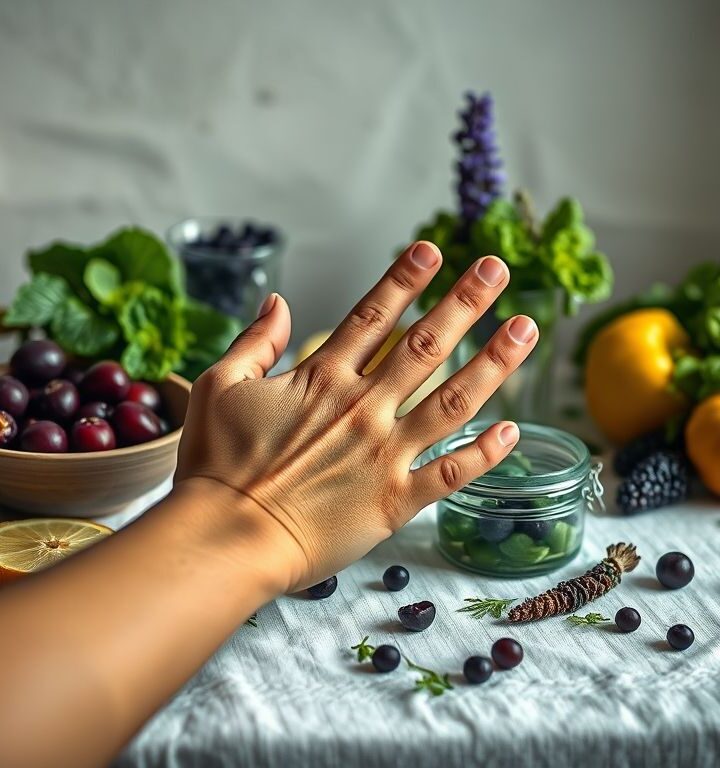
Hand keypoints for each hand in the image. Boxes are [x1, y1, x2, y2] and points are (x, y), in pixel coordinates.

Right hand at [175, 242, 537, 592]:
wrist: (226, 538)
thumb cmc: (215, 467)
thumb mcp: (217, 387)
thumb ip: (254, 342)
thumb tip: (277, 302)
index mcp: (322, 379)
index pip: (373, 316)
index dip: (405, 280)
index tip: (434, 251)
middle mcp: (362, 408)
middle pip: (425, 346)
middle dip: (465, 303)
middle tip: (497, 270)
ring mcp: (384, 454)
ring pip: (452, 401)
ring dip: (493, 363)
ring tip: (525, 329)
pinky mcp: (395, 500)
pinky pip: (450, 473)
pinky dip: (484, 454)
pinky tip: (513, 430)